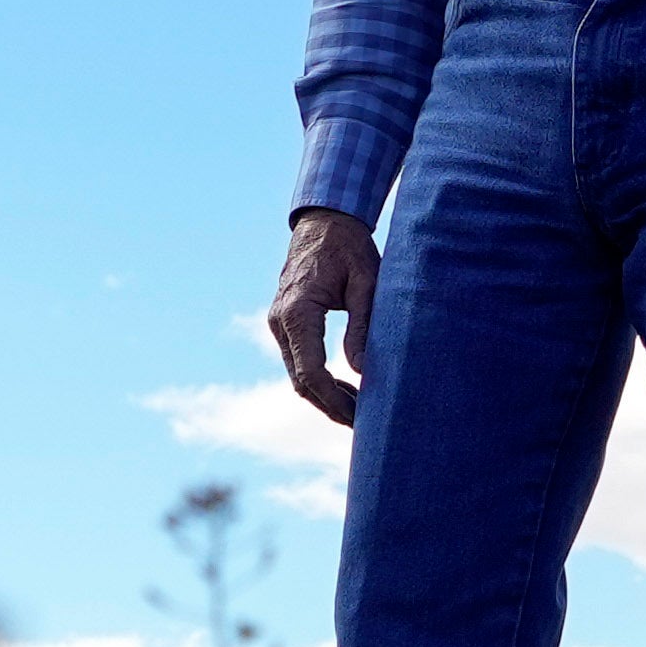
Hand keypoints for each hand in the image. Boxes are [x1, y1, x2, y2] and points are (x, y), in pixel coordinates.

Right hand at [271, 208, 385, 423]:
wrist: (324, 222)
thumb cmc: (349, 247)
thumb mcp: (366, 283)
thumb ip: (363, 326)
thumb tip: (362, 371)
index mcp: (297, 312)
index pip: (311, 371)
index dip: (334, 400)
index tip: (360, 416)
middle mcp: (280, 321)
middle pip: (300, 380)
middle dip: (330, 406)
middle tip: (363, 424)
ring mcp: (278, 323)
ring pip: (297, 374)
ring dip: (324, 396)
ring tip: (359, 411)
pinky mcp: (285, 323)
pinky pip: (298, 360)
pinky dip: (318, 379)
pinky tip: (345, 388)